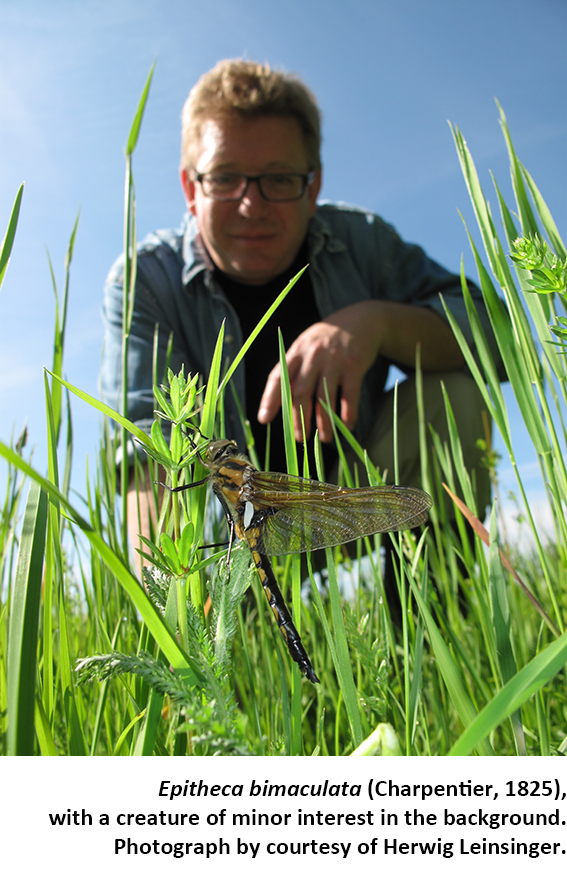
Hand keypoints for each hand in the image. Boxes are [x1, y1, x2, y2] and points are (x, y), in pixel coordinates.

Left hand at [257, 301, 382, 441]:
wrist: (362, 319)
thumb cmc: (328, 339)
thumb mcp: (307, 346)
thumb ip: (294, 369)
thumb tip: (282, 402)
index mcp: (296, 351)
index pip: (278, 377)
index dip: (269, 399)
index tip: (264, 419)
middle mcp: (312, 355)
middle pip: (300, 392)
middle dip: (298, 419)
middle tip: (299, 438)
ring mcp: (334, 360)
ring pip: (324, 398)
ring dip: (323, 422)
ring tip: (323, 438)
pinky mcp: (354, 366)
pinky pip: (349, 395)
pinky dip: (348, 414)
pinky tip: (346, 426)